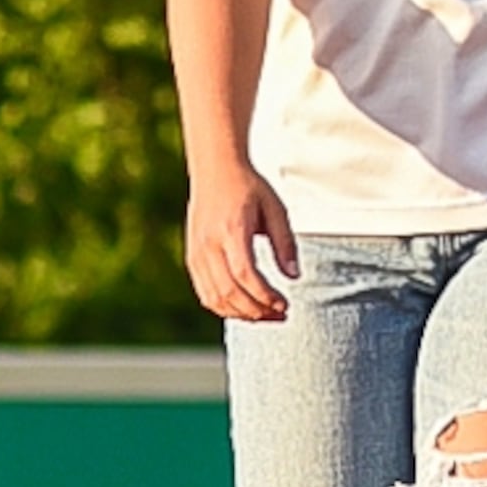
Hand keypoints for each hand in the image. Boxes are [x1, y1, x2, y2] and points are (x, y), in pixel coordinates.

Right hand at [185, 166, 296, 322]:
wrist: (215, 171)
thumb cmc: (249, 188)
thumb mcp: (276, 210)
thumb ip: (285, 244)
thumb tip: (294, 276)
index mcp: (231, 230)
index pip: (244, 274)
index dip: (264, 295)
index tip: (284, 304)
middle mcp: (209, 244)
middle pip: (229, 291)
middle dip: (257, 310)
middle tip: (281, 314)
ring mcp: (196, 253)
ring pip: (214, 297)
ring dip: (241, 313)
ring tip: (267, 315)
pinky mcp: (192, 258)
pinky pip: (205, 292)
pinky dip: (224, 306)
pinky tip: (246, 307)